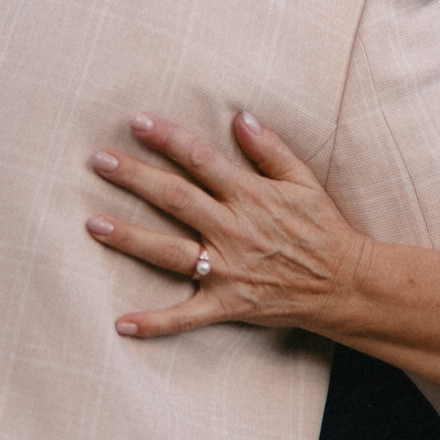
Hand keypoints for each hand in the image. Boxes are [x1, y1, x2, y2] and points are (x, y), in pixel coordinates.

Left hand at [86, 111, 367, 337]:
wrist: (345, 283)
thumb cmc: (323, 228)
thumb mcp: (303, 181)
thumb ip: (270, 149)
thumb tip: (239, 116)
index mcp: (250, 195)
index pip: (201, 160)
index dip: (168, 139)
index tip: (136, 122)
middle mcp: (233, 229)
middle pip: (175, 198)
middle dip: (135, 178)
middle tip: (98, 160)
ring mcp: (228, 269)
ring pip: (169, 251)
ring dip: (130, 238)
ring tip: (94, 223)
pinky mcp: (228, 304)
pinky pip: (186, 317)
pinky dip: (155, 323)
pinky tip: (122, 323)